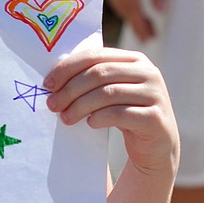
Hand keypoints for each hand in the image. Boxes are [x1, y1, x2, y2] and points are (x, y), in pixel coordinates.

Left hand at [44, 47, 178, 179]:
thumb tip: (53, 79)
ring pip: (108, 93)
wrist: (155, 146)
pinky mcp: (155, 118)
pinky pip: (120, 114)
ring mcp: (155, 94)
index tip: (48, 84)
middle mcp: (148, 73)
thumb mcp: (111, 92)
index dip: (68, 68)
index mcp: (135, 59)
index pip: (95, 55)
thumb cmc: (125, 114)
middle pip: (100, 74)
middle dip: (70, 89)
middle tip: (52, 105)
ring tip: (65, 118)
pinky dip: (99, 118)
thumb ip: (92, 79)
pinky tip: (90, 123)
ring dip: (80, 106)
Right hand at [98, 0, 168, 40]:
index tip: (150, 37)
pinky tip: (132, 5)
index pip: (132, 5)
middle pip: (121, 5)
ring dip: (127, 12)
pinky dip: (121, 0)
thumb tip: (159, 10)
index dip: (140, 24)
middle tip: (149, 36)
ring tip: (143, 23)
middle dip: (134, 22)